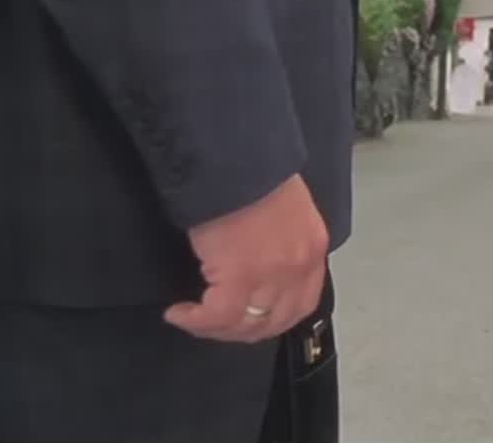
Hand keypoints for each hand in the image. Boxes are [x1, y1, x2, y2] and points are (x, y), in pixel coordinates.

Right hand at [164, 174, 329, 342]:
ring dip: (217, 329)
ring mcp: (273, 275)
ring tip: (194, 320)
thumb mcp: (285, 210)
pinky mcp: (240, 276)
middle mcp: (299, 266)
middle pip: (275, 321)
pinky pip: (217, 316)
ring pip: (246, 324)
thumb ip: (282, 241)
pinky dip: (196, 320)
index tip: (249, 320)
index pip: (303, 301)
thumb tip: (261, 263)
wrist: (235, 160)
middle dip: (244, 331)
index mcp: (313, 247)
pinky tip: (179, 313)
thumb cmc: (254, 175)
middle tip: (216, 326)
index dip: (275, 319)